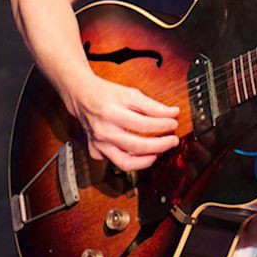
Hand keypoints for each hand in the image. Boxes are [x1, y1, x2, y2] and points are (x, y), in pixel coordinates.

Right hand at [65, 70, 180, 170]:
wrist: (82, 95)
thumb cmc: (107, 94)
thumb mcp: (130, 94)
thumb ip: (152, 105)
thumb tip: (173, 113)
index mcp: (112, 113)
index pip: (144, 124)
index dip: (163, 125)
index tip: (174, 123)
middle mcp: (103, 131)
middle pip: (137, 146)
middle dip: (161, 145)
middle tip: (173, 140)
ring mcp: (98, 144)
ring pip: (125, 162)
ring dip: (147, 160)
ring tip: (159, 153)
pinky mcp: (96, 151)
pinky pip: (115, 162)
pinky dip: (130, 162)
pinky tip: (140, 155)